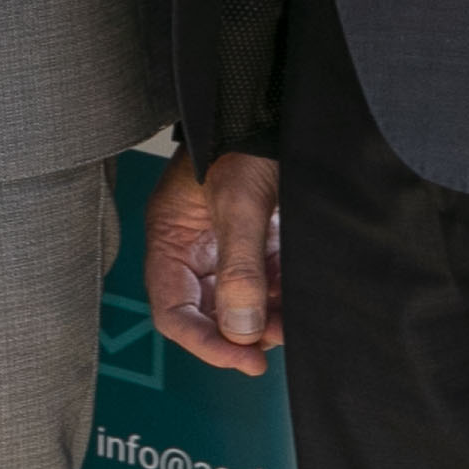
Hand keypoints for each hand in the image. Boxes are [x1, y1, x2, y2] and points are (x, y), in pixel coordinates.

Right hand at [146, 150, 284, 373]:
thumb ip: (239, 268)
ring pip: (239, 302)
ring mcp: (226, 246)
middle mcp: (194, 249)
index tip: (242, 359)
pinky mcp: (257, 241)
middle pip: (206, 312)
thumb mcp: (239, 204)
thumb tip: (241, 330)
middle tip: (269, 347)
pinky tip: (297, 298)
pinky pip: (265, 282)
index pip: (173, 310)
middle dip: (237, 334)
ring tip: (289, 323)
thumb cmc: (241, 142)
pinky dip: (281, 296)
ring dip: (264, 319)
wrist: (272, 109)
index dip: (203, 341)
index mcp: (170, 239)